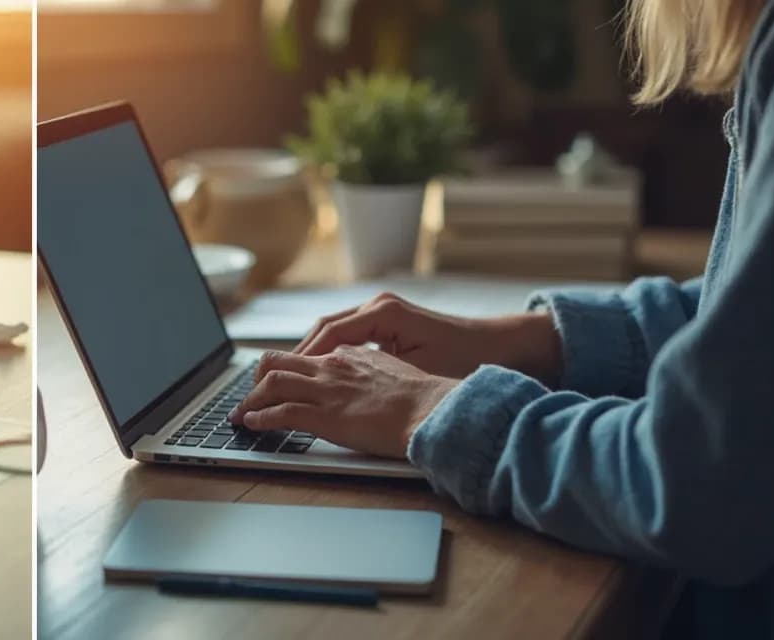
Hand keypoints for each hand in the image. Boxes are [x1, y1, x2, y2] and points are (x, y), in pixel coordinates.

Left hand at [228, 347, 459, 458]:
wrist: (432, 409)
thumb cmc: (423, 397)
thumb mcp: (394, 368)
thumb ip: (371, 368)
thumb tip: (363, 375)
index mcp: (349, 355)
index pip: (307, 356)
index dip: (288, 370)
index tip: (278, 381)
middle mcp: (331, 367)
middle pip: (277, 361)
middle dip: (256, 379)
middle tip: (249, 395)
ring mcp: (325, 390)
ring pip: (272, 384)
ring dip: (250, 400)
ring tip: (240, 414)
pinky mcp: (324, 415)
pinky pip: (281, 412)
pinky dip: (260, 418)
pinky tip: (252, 424)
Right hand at [295, 292, 561, 382]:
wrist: (499, 345)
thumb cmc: (464, 360)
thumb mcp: (417, 372)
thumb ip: (375, 374)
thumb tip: (337, 385)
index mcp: (383, 313)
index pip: (328, 335)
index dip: (303, 359)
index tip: (282, 380)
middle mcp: (377, 306)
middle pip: (323, 328)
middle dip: (298, 355)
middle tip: (273, 380)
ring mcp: (381, 311)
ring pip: (331, 330)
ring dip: (311, 353)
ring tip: (291, 378)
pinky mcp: (387, 321)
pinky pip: (346, 334)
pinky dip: (329, 352)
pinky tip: (320, 372)